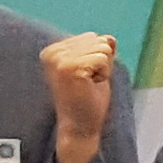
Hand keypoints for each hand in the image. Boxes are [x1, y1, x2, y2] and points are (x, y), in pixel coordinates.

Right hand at [39, 31, 117, 162]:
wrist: (79, 125)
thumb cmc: (87, 98)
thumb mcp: (96, 68)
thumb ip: (101, 50)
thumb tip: (110, 37)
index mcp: (53, 50)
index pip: (92, 37)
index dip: (97, 59)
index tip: (84, 76)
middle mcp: (52, 52)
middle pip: (98, 40)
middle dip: (101, 62)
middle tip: (88, 82)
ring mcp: (59, 59)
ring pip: (102, 48)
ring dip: (103, 69)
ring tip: (88, 84)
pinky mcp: (69, 68)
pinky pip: (103, 59)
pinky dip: (103, 74)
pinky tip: (90, 86)